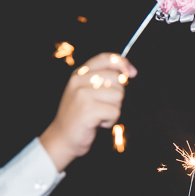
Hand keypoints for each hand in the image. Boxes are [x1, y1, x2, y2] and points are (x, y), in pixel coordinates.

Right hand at [39, 53, 136, 171]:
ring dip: (114, 109)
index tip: (132, 73)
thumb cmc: (80, 114)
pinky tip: (98, 122)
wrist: (62, 137)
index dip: (123, 63)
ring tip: (99, 114)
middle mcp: (79, 80)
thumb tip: (129, 71)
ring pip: (119, 96)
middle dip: (117, 95)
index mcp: (80, 74)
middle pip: (118, 79)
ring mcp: (82, 94)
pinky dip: (111, 120)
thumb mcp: (87, 90)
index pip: (106, 58)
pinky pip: (115, 112)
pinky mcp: (88, 109)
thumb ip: (103, 78)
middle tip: (103, 105)